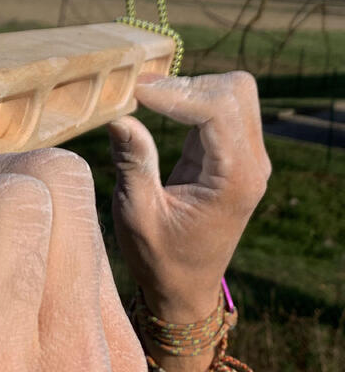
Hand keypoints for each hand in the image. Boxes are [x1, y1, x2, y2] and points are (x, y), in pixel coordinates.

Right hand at [107, 72, 270, 322]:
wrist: (184, 288)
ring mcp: (247, 158)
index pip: (218, 110)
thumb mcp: (137, 215)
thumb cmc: (159, 258)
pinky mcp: (233, 155)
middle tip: (139, 92)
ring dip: (190, 88)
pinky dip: (190, 98)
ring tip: (144, 97)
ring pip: (233, 93)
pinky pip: (221, 108)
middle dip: (186, 83)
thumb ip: (133, 164)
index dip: (175, 92)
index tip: (133, 91)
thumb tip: (120, 116)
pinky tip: (157, 104)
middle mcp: (252, 165)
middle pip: (236, 90)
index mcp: (234, 180)